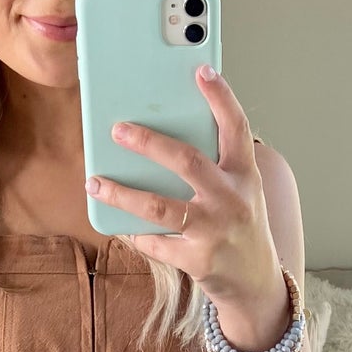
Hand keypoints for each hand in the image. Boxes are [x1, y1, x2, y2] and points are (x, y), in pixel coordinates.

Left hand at [84, 65, 281, 312]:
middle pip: (187, 162)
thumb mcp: (240, 190)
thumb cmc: (239, 225)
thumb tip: (160, 136)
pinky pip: (154, 242)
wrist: (255, 281)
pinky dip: (133, 232)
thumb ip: (213, 164)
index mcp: (245, 175)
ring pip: (158, 207)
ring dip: (121, 193)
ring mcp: (214, 231)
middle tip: (118, 129)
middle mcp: (232, 200)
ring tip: (95, 181)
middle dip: (149, 143)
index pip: (235, 128)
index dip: (220, 97)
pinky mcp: (196, 260)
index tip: (201, 70)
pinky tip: (117, 223)